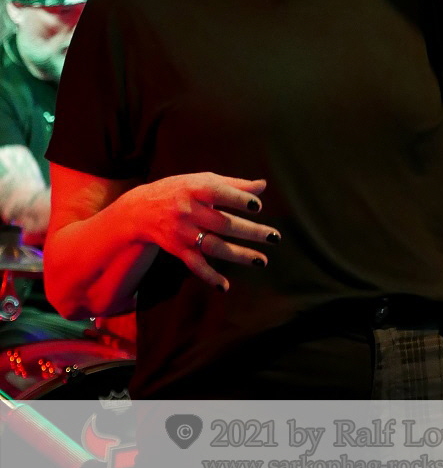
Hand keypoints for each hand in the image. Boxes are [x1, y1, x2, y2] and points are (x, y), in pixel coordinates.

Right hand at [135, 173, 276, 290]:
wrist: (142, 209)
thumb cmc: (181, 190)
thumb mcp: (203, 181)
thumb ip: (234, 185)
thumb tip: (263, 186)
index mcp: (196, 189)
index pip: (219, 193)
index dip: (238, 199)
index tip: (257, 207)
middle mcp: (188, 211)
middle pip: (222, 223)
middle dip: (250, 232)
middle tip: (274, 237)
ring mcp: (183, 232)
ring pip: (213, 246)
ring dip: (239, 255)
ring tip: (262, 261)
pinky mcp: (178, 249)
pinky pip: (195, 265)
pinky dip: (209, 277)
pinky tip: (225, 286)